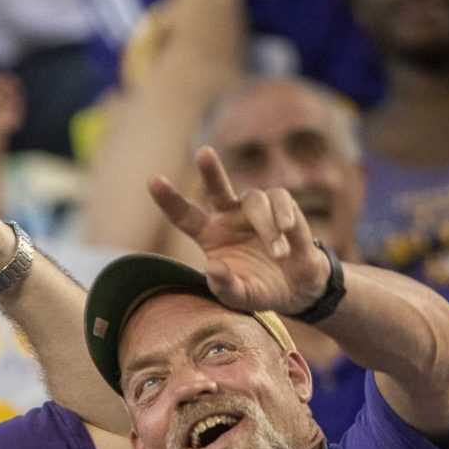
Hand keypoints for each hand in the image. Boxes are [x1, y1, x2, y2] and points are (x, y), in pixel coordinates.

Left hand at [148, 147, 334, 317]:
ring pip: (255, 200)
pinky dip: (283, 214)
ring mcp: (254, 209)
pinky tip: (286, 230)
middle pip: (216, 189)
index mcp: (209, 235)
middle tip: (203, 153)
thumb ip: (225, 286)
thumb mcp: (239, 296)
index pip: (184, 215)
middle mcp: (228, 216)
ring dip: (267, 227)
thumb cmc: (258, 290)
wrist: (296, 288)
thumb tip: (212, 268)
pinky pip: (279, 198)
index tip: (153, 180)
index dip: (169, 199)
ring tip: (278, 254)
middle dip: (211, 171)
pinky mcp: (281, 206)